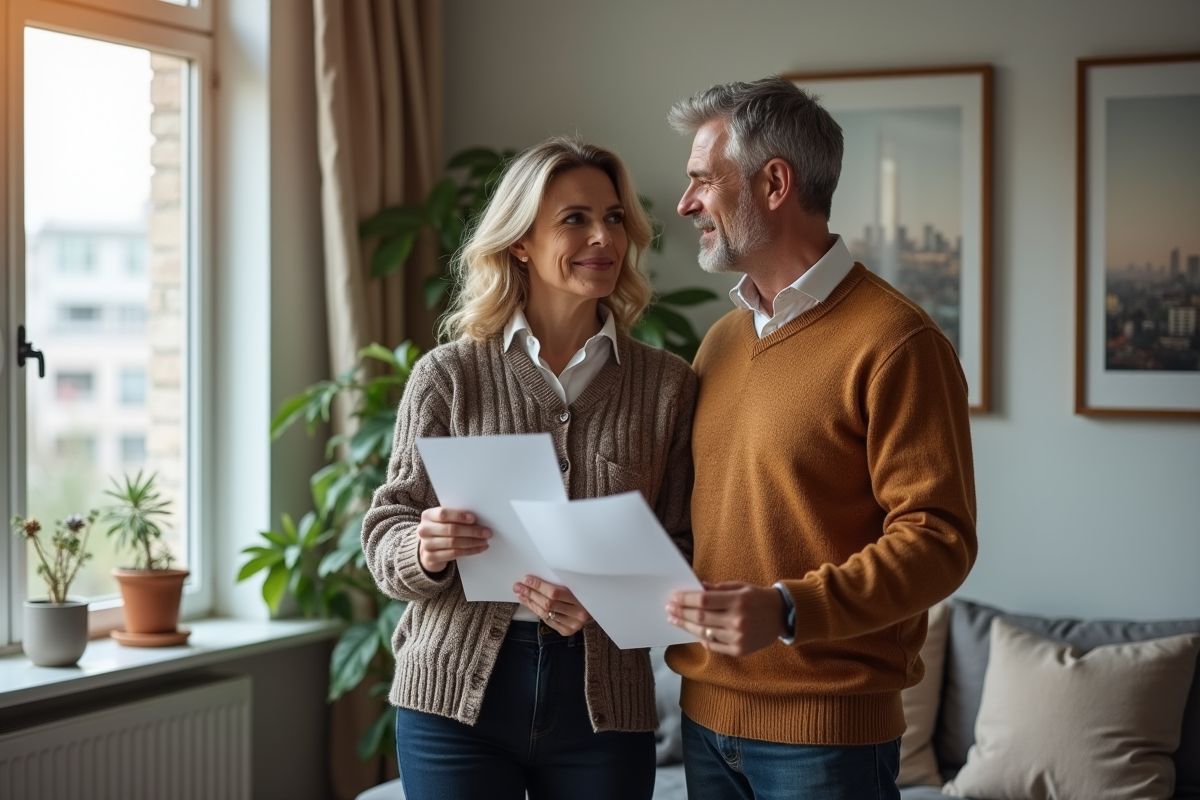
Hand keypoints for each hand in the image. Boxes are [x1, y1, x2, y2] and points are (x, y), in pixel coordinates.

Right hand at [416, 507, 490, 573]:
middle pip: (451, 529)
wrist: (428, 549)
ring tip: (485, 541)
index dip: (459, 516)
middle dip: (472, 531)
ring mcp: (426, 545)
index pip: (443, 514)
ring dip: (473, 542)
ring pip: (454, 543)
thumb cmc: (440, 531)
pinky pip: (454, 554)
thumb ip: (455, 518)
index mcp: (428, 515)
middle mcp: (424, 529)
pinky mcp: (431, 557)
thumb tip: (478, 519)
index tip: (474, 519)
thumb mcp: (444, 521)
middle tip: (487, 532)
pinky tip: (479, 549)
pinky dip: (469, 551)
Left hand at [514, 575, 591, 634]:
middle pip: (548, 603)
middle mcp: (579, 614)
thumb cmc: (584, 593)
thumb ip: (560, 584)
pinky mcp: (567, 631)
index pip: (555, 593)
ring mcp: (573, 624)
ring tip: (520, 594)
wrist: (597, 609)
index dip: (539, 586)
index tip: (527, 579)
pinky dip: (537, 611)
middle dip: (531, 593)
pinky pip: (548, 620)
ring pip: (546, 613)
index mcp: (583, 598)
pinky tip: (530, 603)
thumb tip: (535, 579)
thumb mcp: (577, 585)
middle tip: (518, 586)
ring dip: (531, 602)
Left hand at [666, 581, 784, 656]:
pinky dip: (702, 639)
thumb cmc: (758, 598)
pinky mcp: (740, 650)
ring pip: (704, 633)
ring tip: (675, 620)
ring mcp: (739, 637)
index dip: (685, 599)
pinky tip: (693, 633)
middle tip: (669, 609)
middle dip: (681, 613)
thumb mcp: (740, 587)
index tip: (673, 598)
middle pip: (700, 618)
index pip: (703, 600)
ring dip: (686, 626)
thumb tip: (694, 588)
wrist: (783, 616)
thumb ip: (716, 589)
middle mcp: (738, 620)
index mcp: (738, 600)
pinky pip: (714, 646)